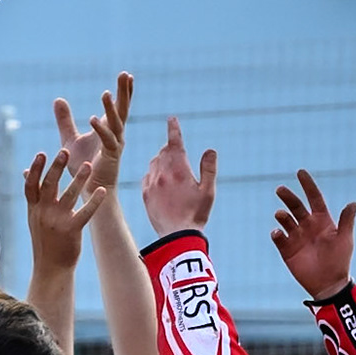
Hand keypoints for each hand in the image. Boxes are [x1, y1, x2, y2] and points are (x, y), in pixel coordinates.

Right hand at [24, 150, 104, 275]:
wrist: (51, 269)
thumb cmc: (45, 241)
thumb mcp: (34, 218)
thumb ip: (34, 197)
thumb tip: (26, 173)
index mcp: (33, 210)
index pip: (31, 185)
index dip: (36, 169)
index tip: (41, 153)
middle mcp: (43, 213)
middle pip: (49, 185)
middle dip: (57, 167)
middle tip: (65, 151)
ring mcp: (57, 222)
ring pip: (69, 195)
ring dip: (79, 179)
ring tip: (89, 165)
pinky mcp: (71, 230)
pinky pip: (85, 213)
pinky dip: (94, 201)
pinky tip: (102, 191)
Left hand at [53, 71, 131, 196]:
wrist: (86, 191)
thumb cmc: (83, 166)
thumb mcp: (69, 138)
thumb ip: (65, 120)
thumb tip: (58, 99)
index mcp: (109, 130)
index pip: (118, 107)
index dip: (123, 92)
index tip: (127, 75)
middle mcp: (116, 136)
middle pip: (122, 110)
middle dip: (124, 92)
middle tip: (125, 74)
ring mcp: (115, 146)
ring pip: (116, 123)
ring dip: (111, 109)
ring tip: (105, 93)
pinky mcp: (110, 158)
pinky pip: (107, 141)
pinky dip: (101, 129)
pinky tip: (92, 119)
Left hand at [140, 117, 216, 235]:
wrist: (176, 235)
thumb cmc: (196, 214)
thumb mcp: (208, 191)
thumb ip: (209, 169)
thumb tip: (210, 149)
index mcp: (179, 169)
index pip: (175, 142)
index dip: (174, 129)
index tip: (172, 118)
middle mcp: (162, 173)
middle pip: (164, 151)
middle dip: (171, 149)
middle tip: (178, 152)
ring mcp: (151, 182)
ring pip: (154, 162)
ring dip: (162, 160)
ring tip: (171, 169)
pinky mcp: (145, 193)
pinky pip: (148, 176)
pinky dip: (154, 173)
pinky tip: (161, 181)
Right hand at [272, 168, 355, 300]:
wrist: (328, 284)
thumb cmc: (339, 261)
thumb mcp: (344, 239)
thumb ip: (346, 221)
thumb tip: (354, 203)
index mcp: (322, 221)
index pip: (314, 198)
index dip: (308, 185)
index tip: (300, 172)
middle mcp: (307, 226)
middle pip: (296, 206)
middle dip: (288, 196)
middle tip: (280, 189)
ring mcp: (296, 237)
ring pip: (285, 220)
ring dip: (282, 215)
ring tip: (281, 215)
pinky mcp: (287, 249)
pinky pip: (278, 237)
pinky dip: (276, 233)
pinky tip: (278, 233)